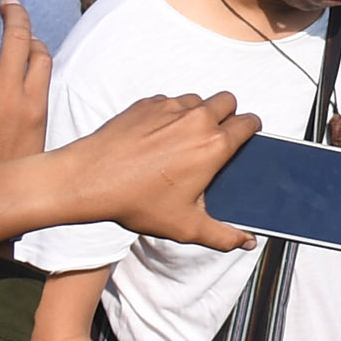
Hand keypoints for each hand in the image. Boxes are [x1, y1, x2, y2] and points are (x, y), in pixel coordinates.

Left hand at [58, 91, 257, 248]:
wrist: (89, 179)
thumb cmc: (136, 202)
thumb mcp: (185, 226)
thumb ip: (223, 235)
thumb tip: (247, 241)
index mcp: (213, 145)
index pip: (249, 122)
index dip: (251, 130)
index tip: (244, 139)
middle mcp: (195, 119)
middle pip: (228, 101)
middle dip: (228, 115)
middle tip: (215, 138)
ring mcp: (170, 107)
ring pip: (198, 100)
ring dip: (198, 114)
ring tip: (184, 140)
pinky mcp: (147, 103)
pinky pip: (169, 102)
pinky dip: (170, 115)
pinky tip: (157, 138)